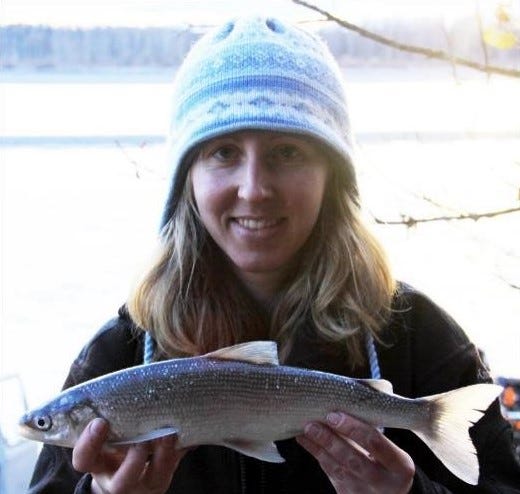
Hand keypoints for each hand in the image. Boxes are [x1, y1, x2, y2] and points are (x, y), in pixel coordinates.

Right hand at [72, 418, 185, 493]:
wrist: (127, 478)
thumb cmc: (115, 446)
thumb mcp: (106, 437)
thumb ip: (111, 418)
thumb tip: (127, 376)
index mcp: (98, 464)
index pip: (84, 459)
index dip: (89, 443)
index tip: (100, 422)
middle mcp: (117, 480)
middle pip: (122, 481)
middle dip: (134, 461)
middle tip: (141, 440)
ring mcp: (142, 484)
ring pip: (154, 479)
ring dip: (164, 456)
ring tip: (169, 434)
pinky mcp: (161, 480)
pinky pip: (174, 468)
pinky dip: (183, 449)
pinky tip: (190, 435)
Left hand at [296, 413, 413, 493]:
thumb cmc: (387, 462)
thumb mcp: (391, 451)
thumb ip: (372, 432)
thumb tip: (342, 403)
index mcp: (400, 466)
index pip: (375, 443)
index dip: (354, 428)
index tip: (334, 415)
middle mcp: (385, 484)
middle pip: (354, 459)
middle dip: (331, 440)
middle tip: (313, 423)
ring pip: (339, 470)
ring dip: (320, 447)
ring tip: (306, 429)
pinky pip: (331, 475)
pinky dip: (318, 456)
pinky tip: (306, 441)